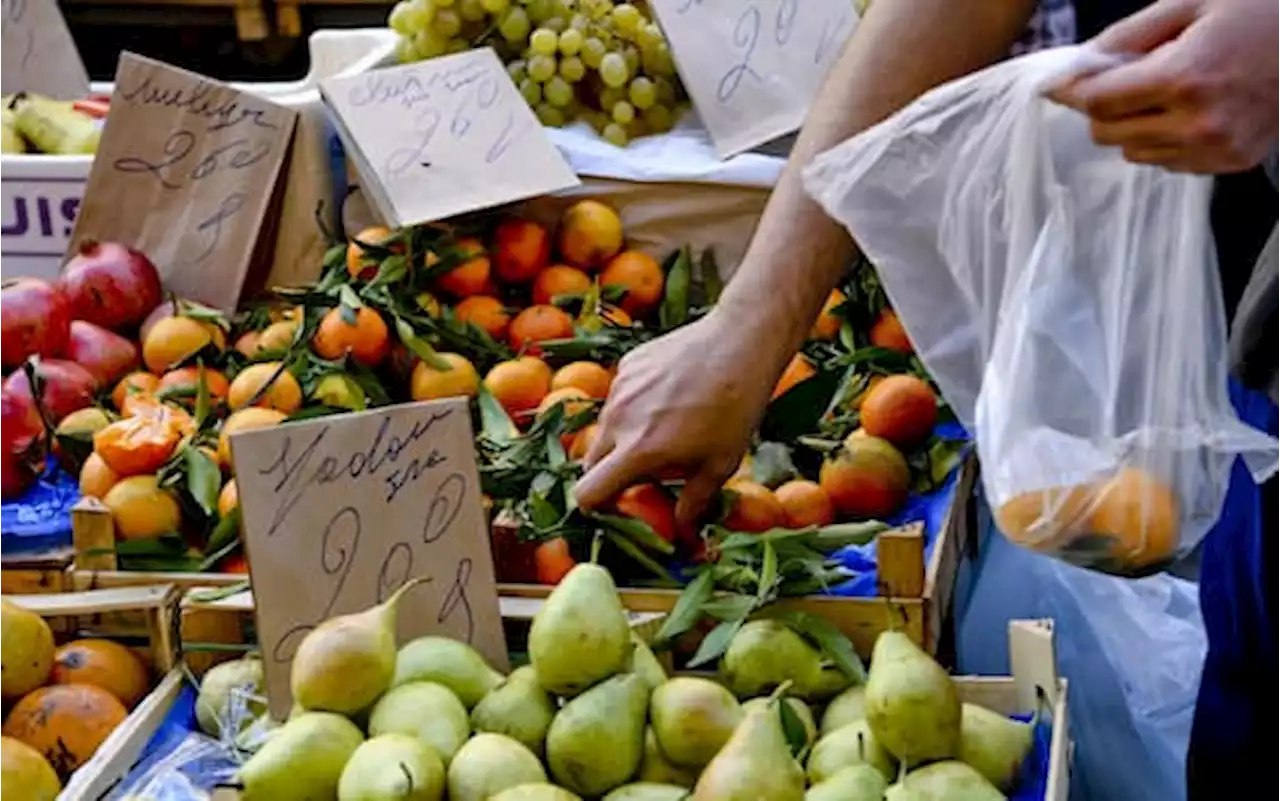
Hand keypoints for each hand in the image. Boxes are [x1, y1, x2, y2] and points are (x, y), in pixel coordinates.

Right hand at [573, 308, 785, 523]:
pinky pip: (617, 398)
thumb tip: (684, 535)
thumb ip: (693, 504)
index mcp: (638, 451)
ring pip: (604, 429)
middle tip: (644, 474)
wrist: (739, 342)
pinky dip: (632, 408)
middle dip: (610, 475)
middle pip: (589, 463)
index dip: (597, 507)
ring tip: (663, 432)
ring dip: (621, 440)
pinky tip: (668, 398)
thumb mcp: (720, 464)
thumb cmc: (736, 409)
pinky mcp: (626, 366)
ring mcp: (618, 389)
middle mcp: (617, 420)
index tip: (620, 506)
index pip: (586, 493)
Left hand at [1049, 0, 1279, 172]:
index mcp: (1184, 77)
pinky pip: (1167, 163)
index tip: (1061, 84)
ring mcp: (1215, 149)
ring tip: (1166, 94)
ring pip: (1133, 153)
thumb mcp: (1191, 4)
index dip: (1074, 91)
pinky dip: (1164, 140)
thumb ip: (1128, 36)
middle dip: (1105, 107)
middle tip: (1124, 82)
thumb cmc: (1258, 12)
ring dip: (1134, 126)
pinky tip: (1191, 112)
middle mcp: (1198, 122)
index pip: (1098, 102)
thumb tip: (1075, 67)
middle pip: (1107, 133)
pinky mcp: (1230, 164)